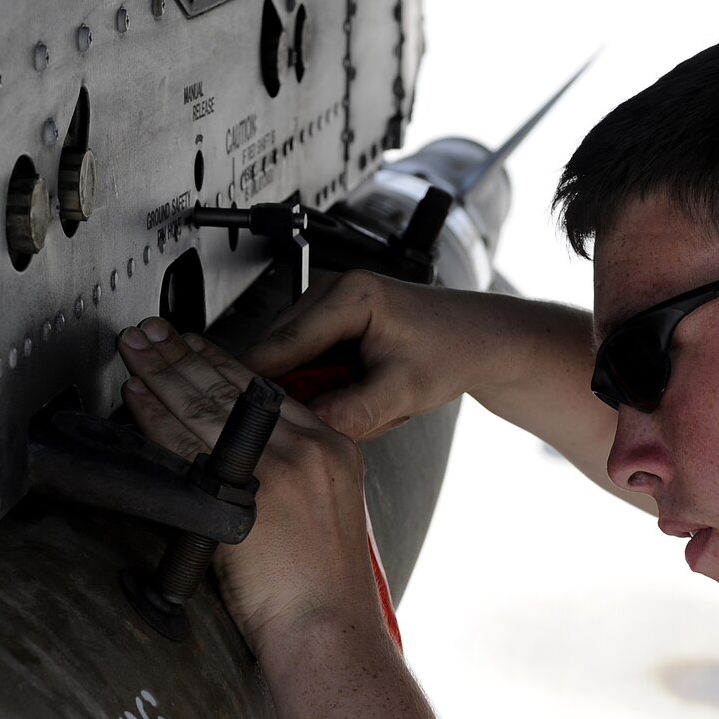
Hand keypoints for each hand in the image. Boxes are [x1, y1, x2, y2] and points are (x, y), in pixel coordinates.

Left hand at [118, 318, 386, 651]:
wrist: (330, 636)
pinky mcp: (246, 492)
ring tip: (135, 350)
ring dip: (163, 374)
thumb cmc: (323, 596)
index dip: (224, 363)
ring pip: (207, 406)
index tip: (193, 347)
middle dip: (185, 356)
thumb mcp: (324, 519)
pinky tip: (137, 398)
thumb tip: (238, 465)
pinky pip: (188, 443)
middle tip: (151, 333)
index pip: (269, 390)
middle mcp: (310, 449)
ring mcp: (279, 467)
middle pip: (234, 387)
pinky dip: (156, 417)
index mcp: (334, 450)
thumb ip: (289, 481)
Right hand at [243, 271, 508, 441]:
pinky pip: (305, 365)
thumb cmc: (452, 350)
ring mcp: (327, 306)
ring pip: (289, 363)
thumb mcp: (404, 390)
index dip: (258, 381)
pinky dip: (326, 387)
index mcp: (350, 294)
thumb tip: (307, 428)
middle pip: (278, 354)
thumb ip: (353, 412)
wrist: (478, 339)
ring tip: (365, 400)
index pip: (283, 343)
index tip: (239, 413)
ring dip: (316, 393)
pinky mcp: (328, 324)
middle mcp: (331, 291)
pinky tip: (360, 391)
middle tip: (341, 415)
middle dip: (300, 394)